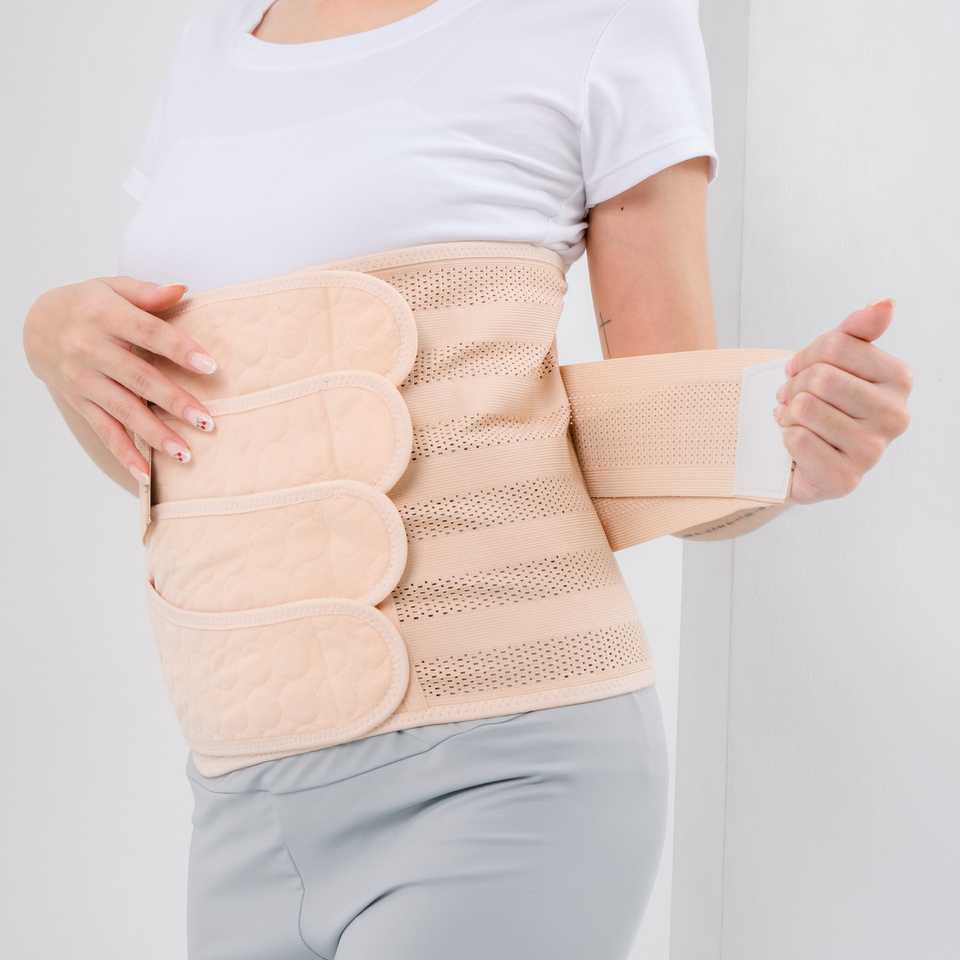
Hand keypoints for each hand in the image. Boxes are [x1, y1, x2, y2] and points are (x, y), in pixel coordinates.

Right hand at [23, 276, 218, 481]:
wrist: (36, 324)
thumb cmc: (88, 304)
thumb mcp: (112, 288)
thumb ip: (147, 293)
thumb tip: (182, 290)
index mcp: (105, 316)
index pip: (149, 333)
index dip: (180, 349)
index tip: (211, 366)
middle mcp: (91, 349)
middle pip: (138, 378)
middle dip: (174, 401)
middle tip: (207, 421)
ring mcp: (83, 380)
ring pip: (122, 410)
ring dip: (155, 434)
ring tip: (185, 453)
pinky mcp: (79, 402)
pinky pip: (103, 431)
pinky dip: (124, 454)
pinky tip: (145, 476)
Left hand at [773, 298, 911, 505]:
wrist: (805, 457)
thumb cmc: (823, 404)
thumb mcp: (836, 361)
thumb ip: (856, 331)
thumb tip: (885, 304)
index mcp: (899, 379)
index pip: (836, 345)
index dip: (805, 356)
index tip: (801, 370)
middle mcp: (895, 416)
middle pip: (821, 378)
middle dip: (794, 386)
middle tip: (792, 398)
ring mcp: (872, 451)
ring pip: (806, 408)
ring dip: (787, 413)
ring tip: (793, 420)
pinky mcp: (844, 479)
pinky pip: (797, 440)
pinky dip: (785, 438)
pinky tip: (794, 442)